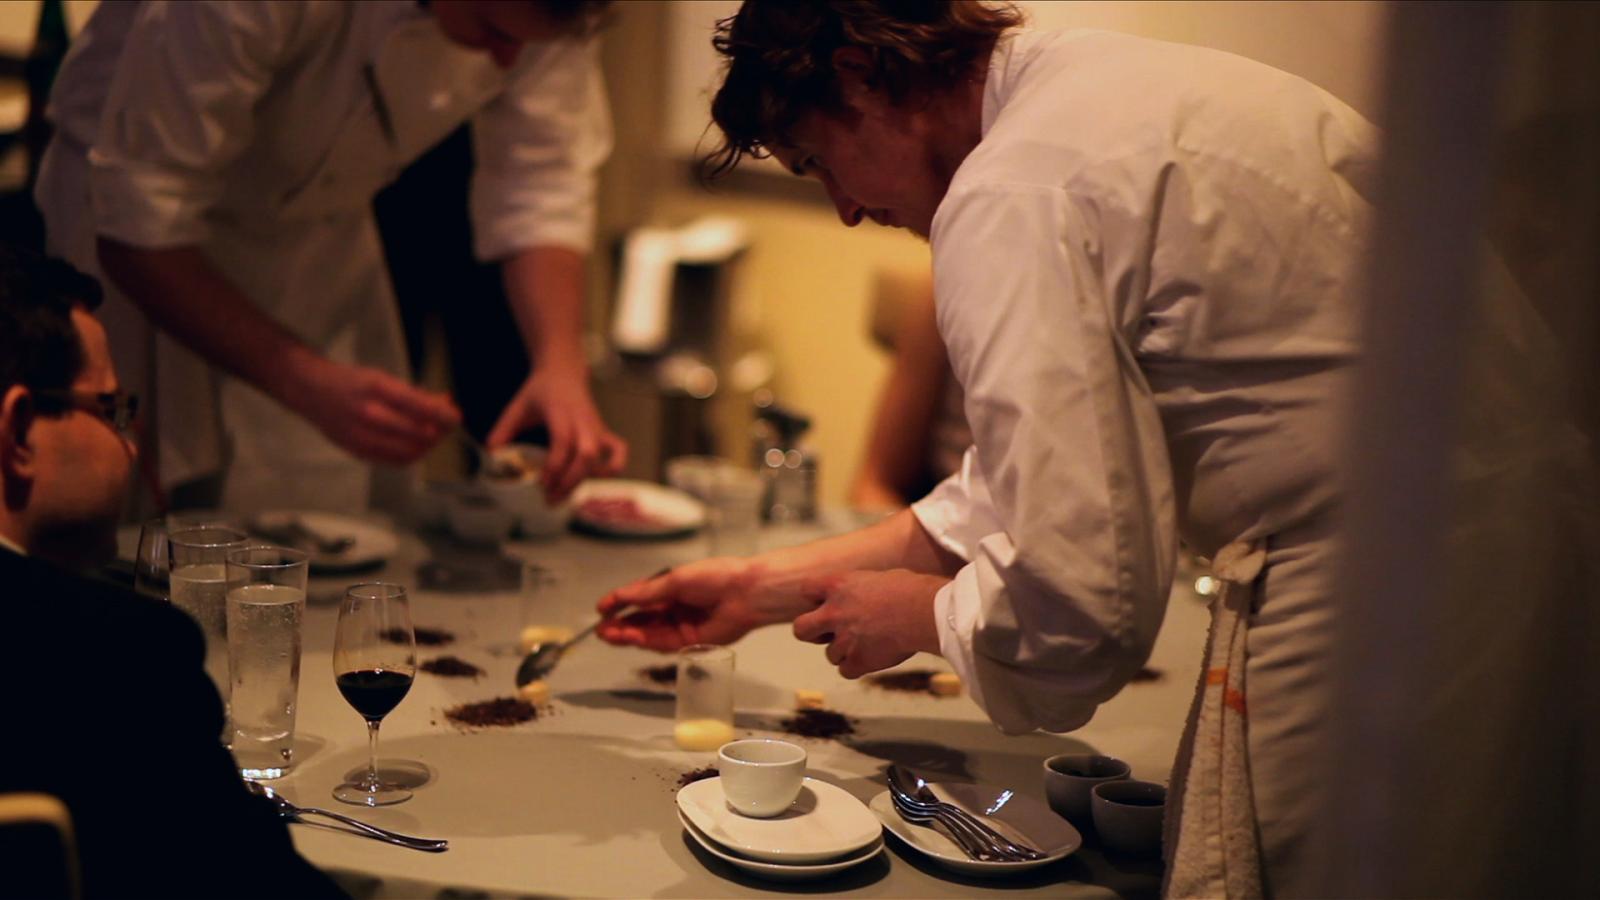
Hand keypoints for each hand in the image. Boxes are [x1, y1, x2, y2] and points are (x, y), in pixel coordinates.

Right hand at [293, 359, 460, 464]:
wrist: (311, 391)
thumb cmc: (351, 382)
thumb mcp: (383, 378)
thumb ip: (415, 394)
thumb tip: (445, 404)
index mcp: (378, 389)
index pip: (421, 408)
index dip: (445, 416)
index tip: (456, 416)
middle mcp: (370, 414)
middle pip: (419, 433)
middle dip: (440, 431)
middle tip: (448, 425)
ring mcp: (362, 436)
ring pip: (410, 451)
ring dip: (428, 446)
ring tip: (434, 436)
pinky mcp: (357, 451)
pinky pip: (394, 461)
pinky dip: (412, 455)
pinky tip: (416, 446)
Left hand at [487, 365, 625, 502]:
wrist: (564, 372)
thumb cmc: (540, 391)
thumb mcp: (517, 406)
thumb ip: (503, 429)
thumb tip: (493, 455)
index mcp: (560, 412)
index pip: (563, 441)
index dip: (555, 465)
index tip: (542, 484)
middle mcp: (582, 420)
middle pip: (586, 454)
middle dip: (570, 480)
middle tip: (551, 498)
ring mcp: (596, 427)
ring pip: (600, 457)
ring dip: (584, 480)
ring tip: (564, 496)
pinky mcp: (604, 431)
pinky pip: (618, 450)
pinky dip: (614, 467)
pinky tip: (597, 480)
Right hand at [596, 558, 772, 651]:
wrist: (746, 593)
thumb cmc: (717, 577)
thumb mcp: (677, 580)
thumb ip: (649, 592)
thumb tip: (623, 596)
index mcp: (672, 588)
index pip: (640, 598)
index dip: (619, 603)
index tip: (601, 608)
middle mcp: (674, 608)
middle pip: (641, 620)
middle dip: (620, 624)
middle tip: (601, 628)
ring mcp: (681, 626)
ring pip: (648, 633)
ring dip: (628, 634)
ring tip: (609, 633)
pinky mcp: (690, 642)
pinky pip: (662, 643)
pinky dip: (644, 641)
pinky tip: (630, 637)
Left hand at [791, 570, 946, 678]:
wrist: (925, 612)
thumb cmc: (910, 589)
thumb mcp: (878, 577)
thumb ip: (860, 588)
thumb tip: (864, 594)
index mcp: (838, 585)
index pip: (806, 589)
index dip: (815, 598)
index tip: (826, 602)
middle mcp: (834, 612)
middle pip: (801, 629)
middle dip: (811, 633)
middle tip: (827, 633)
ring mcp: (844, 639)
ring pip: (830, 655)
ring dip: (844, 651)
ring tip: (869, 643)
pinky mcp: (857, 661)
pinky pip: (845, 671)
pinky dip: (856, 667)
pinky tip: (872, 657)